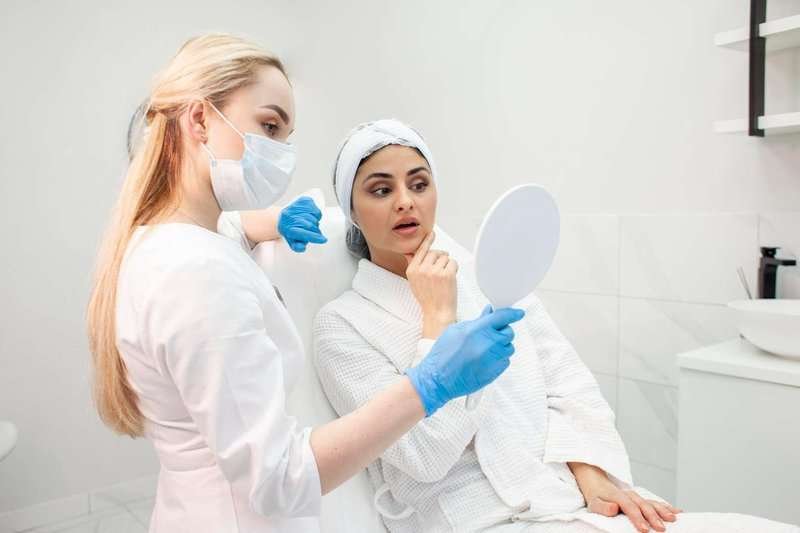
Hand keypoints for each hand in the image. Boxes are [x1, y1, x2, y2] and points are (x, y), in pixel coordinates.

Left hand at [277, 196, 327, 252]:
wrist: (283, 217)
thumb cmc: (290, 231)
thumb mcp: (292, 242)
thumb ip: (298, 247)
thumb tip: (302, 247)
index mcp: (289, 228)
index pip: (303, 233)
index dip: (314, 237)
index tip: (323, 240)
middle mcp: (292, 216)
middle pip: (311, 225)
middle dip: (316, 231)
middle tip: (315, 233)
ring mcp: (297, 207)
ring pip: (315, 217)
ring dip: (316, 223)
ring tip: (310, 224)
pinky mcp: (303, 201)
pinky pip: (316, 210)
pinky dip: (316, 215)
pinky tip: (310, 216)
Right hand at [404, 231, 457, 337]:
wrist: (437, 312)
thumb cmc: (427, 298)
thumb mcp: (414, 282)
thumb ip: (413, 266)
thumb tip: (409, 253)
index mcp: (412, 270)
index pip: (420, 251)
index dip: (427, 241)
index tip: (432, 233)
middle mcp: (422, 269)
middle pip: (435, 253)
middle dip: (441, 259)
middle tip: (442, 270)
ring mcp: (434, 271)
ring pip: (445, 257)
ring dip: (448, 265)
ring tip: (444, 278)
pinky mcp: (446, 274)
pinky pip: (453, 262)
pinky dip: (455, 268)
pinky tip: (451, 278)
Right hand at [406, 305, 524, 415]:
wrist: (438, 379)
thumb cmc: (443, 355)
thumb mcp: (455, 331)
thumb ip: (476, 321)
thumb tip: (489, 312)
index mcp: (477, 330)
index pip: (502, 317)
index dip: (513, 313)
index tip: (518, 313)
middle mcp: (488, 344)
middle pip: (509, 332)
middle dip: (502, 331)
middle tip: (491, 334)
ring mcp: (493, 359)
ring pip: (509, 347)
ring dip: (500, 346)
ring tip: (484, 350)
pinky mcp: (496, 371)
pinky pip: (505, 360)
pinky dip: (498, 358)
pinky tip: (484, 360)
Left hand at [569, 462, 681, 532]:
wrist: (598, 485)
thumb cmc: (597, 499)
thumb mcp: (594, 504)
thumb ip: (602, 507)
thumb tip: (613, 508)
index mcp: (618, 497)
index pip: (629, 507)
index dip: (637, 518)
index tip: (644, 529)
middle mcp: (630, 495)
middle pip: (644, 505)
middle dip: (653, 517)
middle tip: (661, 529)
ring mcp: (638, 497)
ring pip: (652, 503)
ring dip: (663, 511)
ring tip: (673, 519)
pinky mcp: (642, 500)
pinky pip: (656, 503)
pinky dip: (667, 507)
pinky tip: (677, 512)